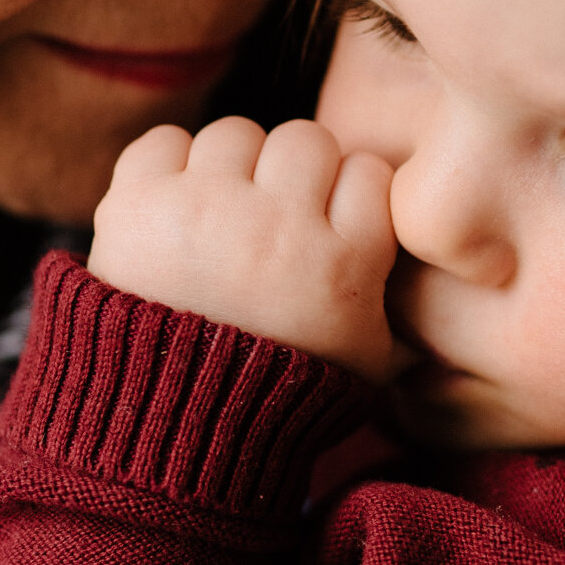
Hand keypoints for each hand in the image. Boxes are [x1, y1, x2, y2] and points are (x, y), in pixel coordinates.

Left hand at [89, 116, 399, 381]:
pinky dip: (169, 167)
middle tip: (274, 217)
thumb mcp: (369, 361)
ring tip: (221, 219)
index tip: (329, 221)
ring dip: (232, 169)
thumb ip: (399, 299)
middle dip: (295, 173)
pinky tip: (176, 209)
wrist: (172, 431)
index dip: (350, 191)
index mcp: (340, 263)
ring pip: (236, 133)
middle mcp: (276, 227)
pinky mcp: (138, 208)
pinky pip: (163, 140)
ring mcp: (203, 211)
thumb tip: (427, 259)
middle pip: (305, 139)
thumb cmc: (279, 395)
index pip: (368, 170)